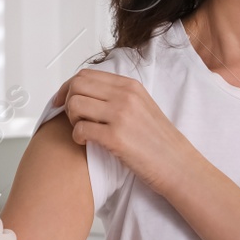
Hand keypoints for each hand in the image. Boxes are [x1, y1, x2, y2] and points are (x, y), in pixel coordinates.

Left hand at [53, 70, 195, 196]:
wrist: (177, 165)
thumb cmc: (158, 142)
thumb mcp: (142, 107)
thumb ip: (118, 97)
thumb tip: (88, 93)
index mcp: (130, 86)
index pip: (85, 75)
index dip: (67, 88)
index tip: (62, 101)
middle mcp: (125, 96)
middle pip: (76, 86)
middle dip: (67, 102)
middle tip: (74, 119)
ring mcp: (121, 115)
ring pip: (75, 104)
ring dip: (71, 119)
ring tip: (81, 130)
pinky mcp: (116, 138)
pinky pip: (80, 129)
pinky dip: (76, 137)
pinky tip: (85, 142)